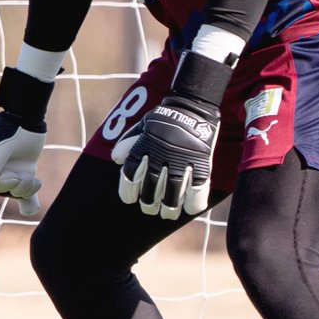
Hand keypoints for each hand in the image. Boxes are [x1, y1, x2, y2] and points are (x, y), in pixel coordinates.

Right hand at [0, 112, 44, 215]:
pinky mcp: (23, 173)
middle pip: (0, 190)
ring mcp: (9, 171)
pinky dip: (28, 201)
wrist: (29, 119)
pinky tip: (32, 207)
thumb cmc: (11, 131)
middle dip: (16, 187)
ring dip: (26, 189)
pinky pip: (23, 194)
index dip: (0, 185)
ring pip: (14, 192)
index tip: (15, 177)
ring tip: (34, 179)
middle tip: (26, 176)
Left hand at [112, 93, 219, 218]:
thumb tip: (116, 160)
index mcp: (145, 146)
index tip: (130, 199)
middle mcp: (162, 155)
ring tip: (168, 213)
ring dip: (170, 207)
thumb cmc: (164, 118)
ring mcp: (182, 160)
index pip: (131, 174)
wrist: (192, 105)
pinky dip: (194, 201)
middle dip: (149, 203)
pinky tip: (190, 207)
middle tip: (150, 207)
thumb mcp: (142, 125)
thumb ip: (128, 142)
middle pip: (152, 189)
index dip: (128, 190)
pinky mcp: (201, 162)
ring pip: (174, 193)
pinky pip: (198, 188)